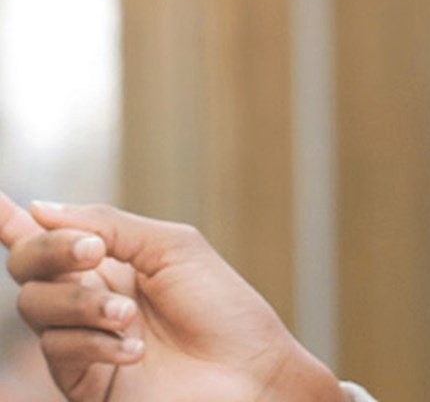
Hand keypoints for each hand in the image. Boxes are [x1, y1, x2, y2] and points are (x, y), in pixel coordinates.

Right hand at [2, 190, 344, 401]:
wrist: (249, 370)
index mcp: (109, 260)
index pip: (47, 236)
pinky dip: (95, 343)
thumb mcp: (173, 249)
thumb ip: (110, 226)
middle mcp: (87, 296)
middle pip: (28, 265)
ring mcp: (82, 338)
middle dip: (50, 251)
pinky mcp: (82, 378)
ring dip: (82, 302)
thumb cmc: (222, 308)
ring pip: (36, 306)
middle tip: (93, 254)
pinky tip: (134, 349)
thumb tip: (41, 207)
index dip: (11, 220)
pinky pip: (59, 350)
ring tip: (129, 314)